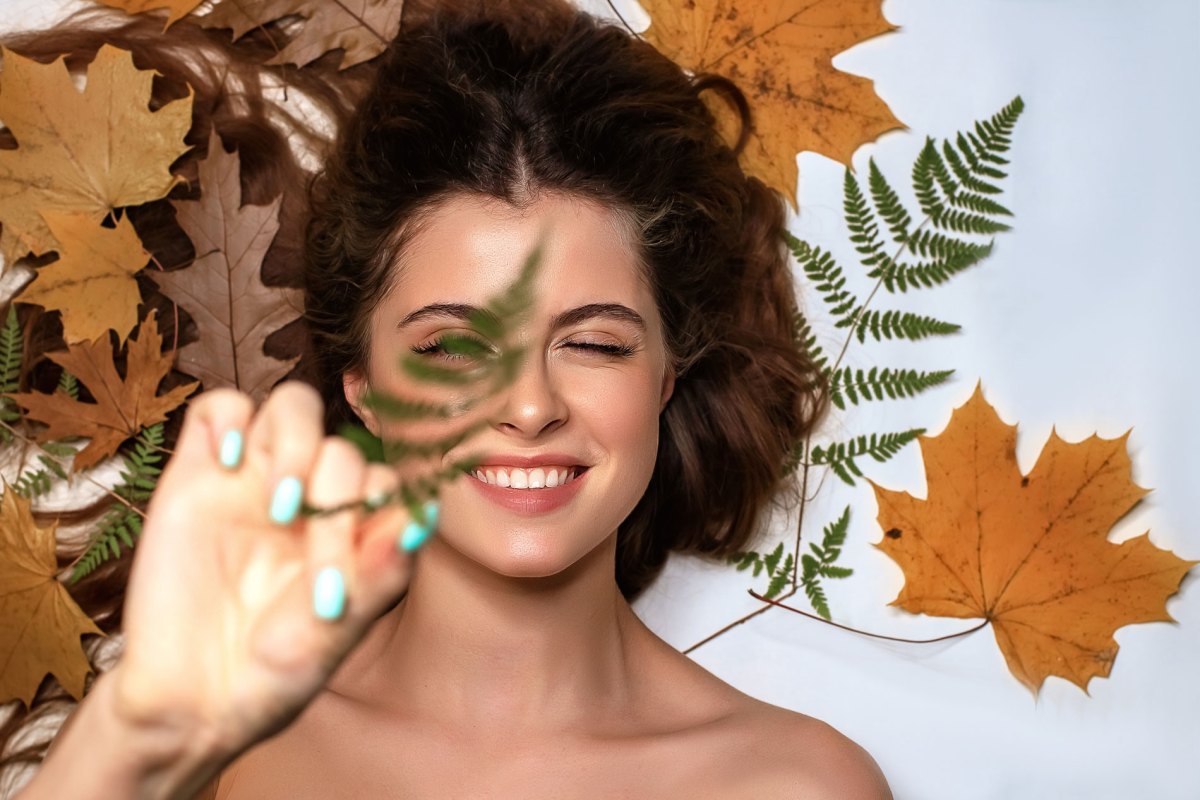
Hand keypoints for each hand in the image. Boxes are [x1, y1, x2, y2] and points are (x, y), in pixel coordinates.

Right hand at [108, 382, 431, 757]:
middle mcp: (311, 499)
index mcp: (354, 532)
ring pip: (294, 406)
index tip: (356, 565)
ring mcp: (255, 481)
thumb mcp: (335, 636)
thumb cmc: (270, 676)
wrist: (187, 702)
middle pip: (345, 450)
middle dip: (337, 499)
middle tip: (310, 561)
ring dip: (298, 445)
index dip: (382, 510)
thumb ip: (380, 574)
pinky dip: (230, 420)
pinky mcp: (196, 475)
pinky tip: (231, 465)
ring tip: (280, 508)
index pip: (387, 483)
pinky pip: (219, 408)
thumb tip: (423, 518)